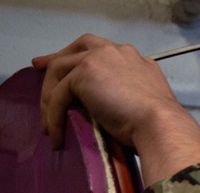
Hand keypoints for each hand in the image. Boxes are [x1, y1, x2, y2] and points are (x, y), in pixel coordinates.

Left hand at [32, 35, 199, 182]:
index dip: (80, 58)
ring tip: (48, 125)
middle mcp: (114, 51)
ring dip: (49, 98)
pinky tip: (55, 134)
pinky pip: (58, 95)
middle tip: (39, 69)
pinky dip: (53, 116)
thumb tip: (118, 103)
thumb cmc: (160, 124)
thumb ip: (132, 90)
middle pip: (75, 50)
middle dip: (54, 59)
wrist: (161, 126)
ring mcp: (97, 59)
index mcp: (132, 57)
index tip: (69, 68)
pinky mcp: (83, 75)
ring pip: (60, 71)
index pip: (99, 50)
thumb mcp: (147, 97)